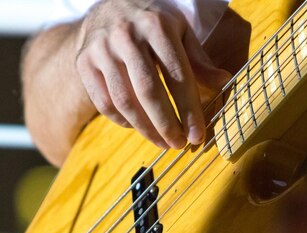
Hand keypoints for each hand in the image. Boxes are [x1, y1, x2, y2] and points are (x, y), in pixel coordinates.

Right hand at [75, 0, 230, 148]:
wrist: (107, 7)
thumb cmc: (151, 23)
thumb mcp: (179, 31)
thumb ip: (198, 59)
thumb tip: (223, 81)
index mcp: (156, 26)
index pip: (176, 75)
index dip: (188, 109)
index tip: (197, 135)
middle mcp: (126, 36)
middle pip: (148, 91)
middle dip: (166, 124)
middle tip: (179, 144)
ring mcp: (101, 49)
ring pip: (124, 101)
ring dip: (145, 129)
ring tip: (162, 142)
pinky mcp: (83, 63)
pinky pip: (103, 102)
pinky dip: (122, 121)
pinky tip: (138, 127)